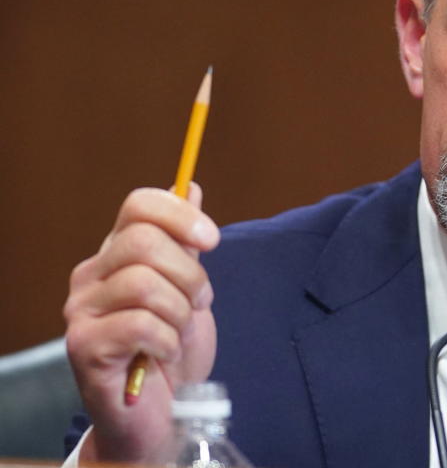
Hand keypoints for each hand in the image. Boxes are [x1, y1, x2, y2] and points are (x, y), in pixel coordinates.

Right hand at [63, 184, 219, 462]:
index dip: (180, 214)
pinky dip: (168, 340)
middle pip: (142, 242)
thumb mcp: (190, 289)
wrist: (163, 412)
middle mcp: (91, 276)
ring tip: (180, 333)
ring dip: (180, 312)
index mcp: (117, 253)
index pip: (138, 205)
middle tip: (199, 302)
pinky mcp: (83, 347)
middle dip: (189, 274)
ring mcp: (81, 311)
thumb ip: (186, 243)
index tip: (211, 240)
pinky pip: (140, 325)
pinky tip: (165, 354)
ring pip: (144, 284)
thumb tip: (191, 187)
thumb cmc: (173, 350)